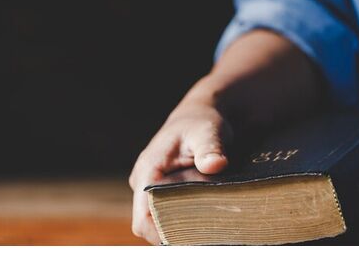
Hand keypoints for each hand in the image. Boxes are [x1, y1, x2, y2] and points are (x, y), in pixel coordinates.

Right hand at [129, 97, 231, 243]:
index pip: (143, 218)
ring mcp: (151, 187)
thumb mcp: (207, 131)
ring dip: (179, 227)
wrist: (197, 117)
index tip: (189, 241)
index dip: (160, 235)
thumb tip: (215, 165)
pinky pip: (167, 213)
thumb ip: (210, 148)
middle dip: (174, 234)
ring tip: (209, 229)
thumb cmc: (199, 123)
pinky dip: (183, 220)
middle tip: (207, 237)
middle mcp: (144, 180)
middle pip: (150, 223)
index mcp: (148, 169)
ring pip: (158, 220)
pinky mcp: (161, 190)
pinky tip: (205, 220)